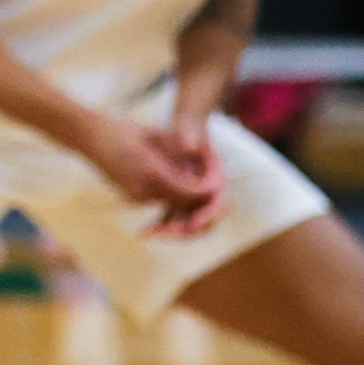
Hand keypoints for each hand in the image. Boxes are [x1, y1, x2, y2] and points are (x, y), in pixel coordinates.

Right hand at [80, 111, 224, 234]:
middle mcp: (144, 190)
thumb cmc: (122, 130)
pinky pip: (159, 198)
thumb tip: (203, 165)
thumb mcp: (156, 136)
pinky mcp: (132, 196)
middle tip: (214, 185)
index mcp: (152, 173)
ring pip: (172, 202)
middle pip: (183, 202)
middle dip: (199, 196)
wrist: (88, 137)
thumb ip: (179, 154)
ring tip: (198, 180)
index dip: (207, 188)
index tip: (218, 179)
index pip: (191, 191)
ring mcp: (136, 196)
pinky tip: (175, 178)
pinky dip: (171, 192)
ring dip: (186, 195)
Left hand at [146, 114, 227, 235]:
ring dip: (172, 232)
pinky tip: (145, 231)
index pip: (219, 204)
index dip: (207, 216)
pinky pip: (174, 219)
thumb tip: (191, 147)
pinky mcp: (179, 200)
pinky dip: (162, 225)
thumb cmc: (185, 129)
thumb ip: (191, 139)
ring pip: (188, 223)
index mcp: (217, 178)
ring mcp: (194, 198)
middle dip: (186, 230)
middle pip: (205, 221)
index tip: (192, 225)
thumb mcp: (188, 132)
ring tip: (151, 234)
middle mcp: (209, 192)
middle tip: (166, 235)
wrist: (179, 131)